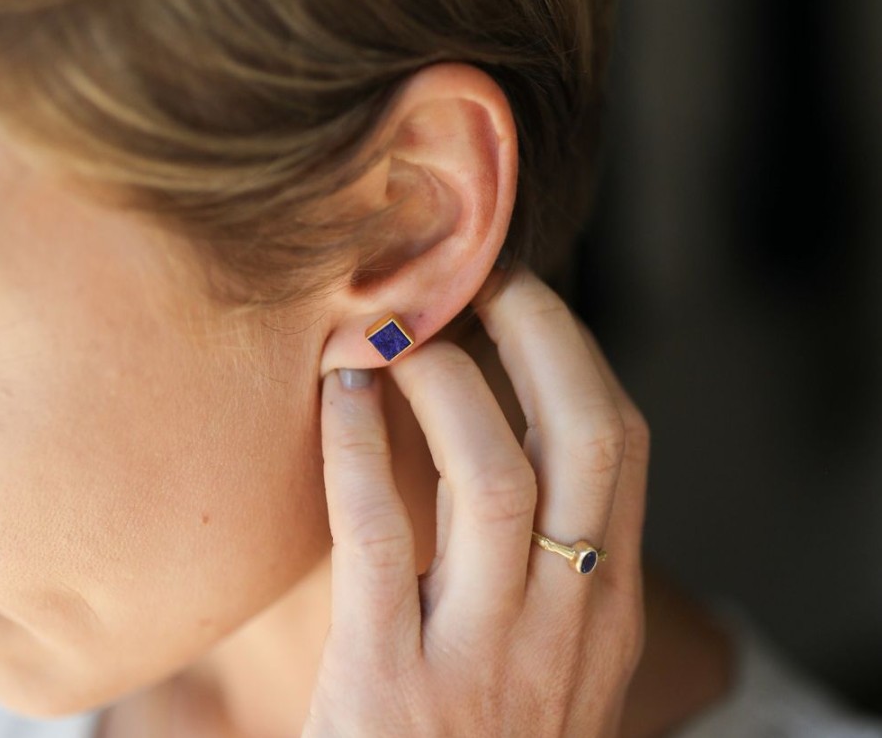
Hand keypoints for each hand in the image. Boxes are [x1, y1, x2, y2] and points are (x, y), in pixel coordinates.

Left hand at [304, 264, 648, 736]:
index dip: (577, 353)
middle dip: (542, 335)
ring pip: (494, 475)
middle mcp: (564, 619)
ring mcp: (486, 653)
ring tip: (402, 335)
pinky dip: (359, 444)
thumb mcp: (546, 656)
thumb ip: (543, 560)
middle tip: (482, 277)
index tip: (527, 298)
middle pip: (587, 438)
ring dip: (450, 382)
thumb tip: (505, 431)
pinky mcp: (391, 682)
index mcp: (601, 606)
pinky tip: (337, 393)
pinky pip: (379, 531)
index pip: (622, 445)